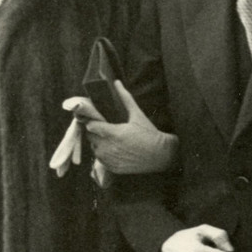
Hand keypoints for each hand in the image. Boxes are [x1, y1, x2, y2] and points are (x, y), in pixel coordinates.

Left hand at [63, 82, 178, 174]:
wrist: (161, 155)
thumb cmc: (150, 133)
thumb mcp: (137, 115)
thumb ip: (125, 98)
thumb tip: (117, 82)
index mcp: (114, 133)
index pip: (92, 126)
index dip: (92, 122)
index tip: (96, 120)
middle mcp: (110, 147)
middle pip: (91, 137)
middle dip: (95, 132)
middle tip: (104, 129)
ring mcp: (111, 159)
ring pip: (94, 149)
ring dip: (98, 143)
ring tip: (109, 139)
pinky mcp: (113, 168)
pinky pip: (100, 160)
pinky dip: (104, 155)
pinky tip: (113, 150)